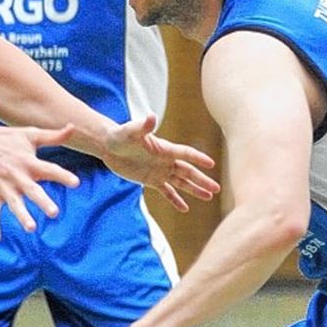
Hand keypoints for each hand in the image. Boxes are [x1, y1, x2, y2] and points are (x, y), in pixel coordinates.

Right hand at [0, 123, 79, 241]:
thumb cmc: (5, 137)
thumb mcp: (30, 134)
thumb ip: (53, 136)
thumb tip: (74, 126)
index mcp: (29, 162)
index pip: (49, 170)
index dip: (63, 176)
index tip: (76, 184)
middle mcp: (17, 176)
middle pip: (32, 191)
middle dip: (43, 202)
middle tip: (54, 213)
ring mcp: (2, 186)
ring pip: (14, 204)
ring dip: (22, 215)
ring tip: (31, 227)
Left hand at [102, 114, 219, 210]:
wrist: (109, 145)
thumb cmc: (120, 135)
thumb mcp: (131, 131)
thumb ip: (143, 126)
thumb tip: (151, 117)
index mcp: (164, 149)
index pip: (185, 154)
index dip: (198, 158)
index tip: (211, 164)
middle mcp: (165, 160)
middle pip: (188, 171)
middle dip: (202, 180)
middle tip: (217, 188)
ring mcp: (160, 171)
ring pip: (181, 182)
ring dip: (194, 190)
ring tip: (208, 197)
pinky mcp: (151, 180)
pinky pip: (166, 192)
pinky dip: (175, 200)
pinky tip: (185, 209)